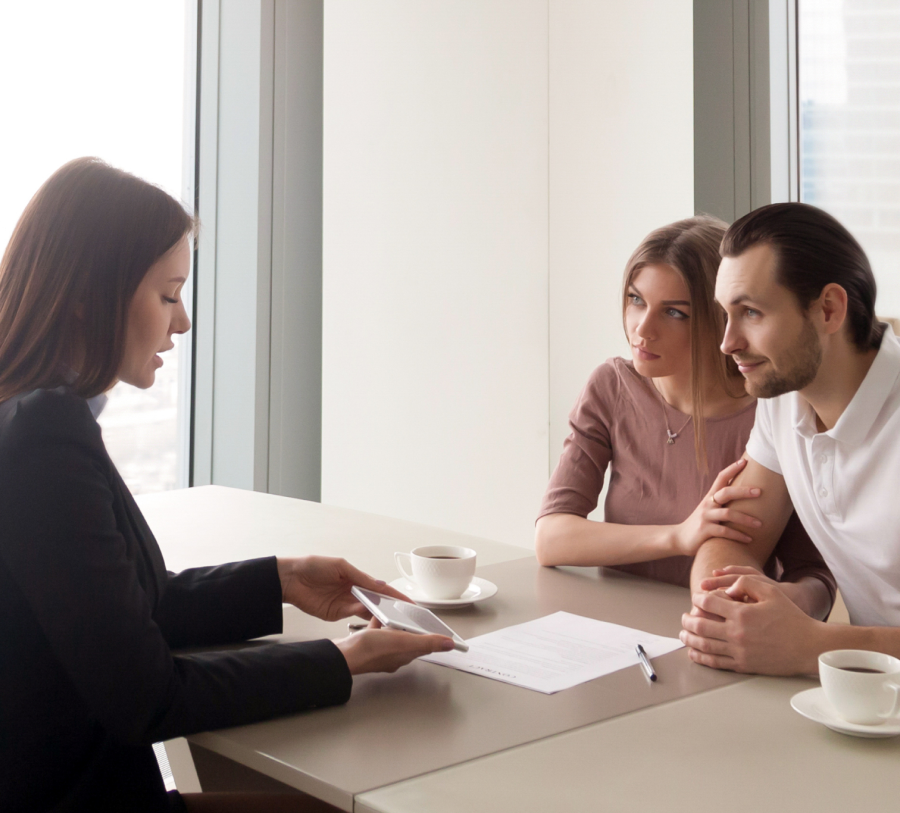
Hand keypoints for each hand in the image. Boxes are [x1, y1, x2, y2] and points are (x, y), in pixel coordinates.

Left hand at [276, 556, 410, 620]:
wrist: (290, 579)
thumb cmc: (312, 566)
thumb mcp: (340, 566)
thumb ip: (360, 577)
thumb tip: (379, 584)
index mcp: (356, 579)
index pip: (379, 588)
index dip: (395, 594)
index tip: (409, 602)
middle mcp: (353, 592)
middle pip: (376, 601)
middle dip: (390, 607)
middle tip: (405, 614)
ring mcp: (345, 604)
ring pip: (367, 610)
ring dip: (377, 612)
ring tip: (391, 615)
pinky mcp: (335, 614)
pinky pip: (352, 615)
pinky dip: (362, 615)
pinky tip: (369, 613)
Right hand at [334, 619, 454, 674]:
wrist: (344, 654)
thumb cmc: (371, 649)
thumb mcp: (404, 641)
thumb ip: (427, 642)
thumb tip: (449, 645)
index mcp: (404, 655)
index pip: (422, 645)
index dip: (430, 636)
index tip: (436, 629)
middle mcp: (392, 655)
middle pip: (407, 639)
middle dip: (412, 628)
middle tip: (416, 617)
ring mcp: (378, 650)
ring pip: (391, 635)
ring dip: (395, 624)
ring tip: (396, 612)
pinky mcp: (366, 644)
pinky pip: (376, 630)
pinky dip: (378, 621)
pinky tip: (377, 613)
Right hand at [670, 458, 762, 556]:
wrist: (680, 538)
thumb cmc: (700, 523)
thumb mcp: (709, 509)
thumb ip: (722, 503)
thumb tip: (744, 495)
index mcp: (710, 497)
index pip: (721, 478)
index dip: (732, 469)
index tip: (745, 461)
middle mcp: (707, 504)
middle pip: (726, 492)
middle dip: (743, 491)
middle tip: (759, 491)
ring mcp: (705, 517)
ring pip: (728, 514)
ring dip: (746, 519)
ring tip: (760, 524)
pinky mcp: (704, 531)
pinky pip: (724, 532)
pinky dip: (738, 536)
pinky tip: (749, 540)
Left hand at [680, 575, 822, 674]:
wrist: (808, 646)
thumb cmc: (791, 618)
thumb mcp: (771, 591)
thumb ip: (746, 583)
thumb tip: (726, 588)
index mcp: (742, 613)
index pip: (708, 603)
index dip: (698, 599)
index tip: (696, 598)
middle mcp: (737, 633)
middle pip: (700, 625)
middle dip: (687, 620)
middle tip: (683, 617)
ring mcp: (739, 651)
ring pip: (704, 645)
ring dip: (689, 638)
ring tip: (683, 634)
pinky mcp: (743, 665)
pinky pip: (715, 662)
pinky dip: (700, 657)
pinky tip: (694, 652)